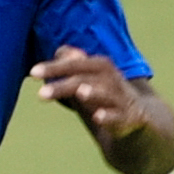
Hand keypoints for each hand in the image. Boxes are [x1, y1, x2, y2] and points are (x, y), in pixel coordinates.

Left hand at [30, 46, 149, 136]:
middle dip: (64, 84)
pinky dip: (109, 117)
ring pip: (106, 95)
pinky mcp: (129, 120)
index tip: (32, 72)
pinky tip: (98, 117)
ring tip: (80, 92)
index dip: (55, 67)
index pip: (76, 64)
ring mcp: (121, 101)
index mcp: (100, 69)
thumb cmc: (108, 100)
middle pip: (86, 79)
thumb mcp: (90, 82)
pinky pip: (119, 118)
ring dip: (93, 93)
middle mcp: (111, 81)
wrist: (140, 123)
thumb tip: (60, 50)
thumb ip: (73, 68)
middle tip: (40, 94)